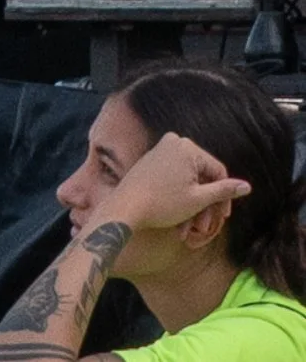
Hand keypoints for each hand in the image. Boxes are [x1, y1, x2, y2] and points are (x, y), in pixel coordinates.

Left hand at [93, 132, 251, 235]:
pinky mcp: (150, 160)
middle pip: (201, 177)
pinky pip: (173, 178)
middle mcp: (173, 142)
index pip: (218, 172)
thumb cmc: (163, 203)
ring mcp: (160, 150)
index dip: (224, 197)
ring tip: (190, 230)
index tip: (223, 217)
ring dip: (192, 206)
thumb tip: (247, 186)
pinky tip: (180, 220)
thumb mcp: (199, 199)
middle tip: (206, 227)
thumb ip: (224, 191)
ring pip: (188, 181)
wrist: (125, 208)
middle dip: (205, 205)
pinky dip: (179, 198)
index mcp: (187, 147)